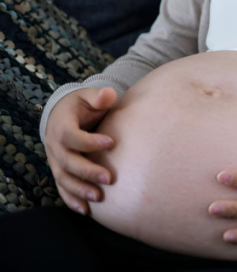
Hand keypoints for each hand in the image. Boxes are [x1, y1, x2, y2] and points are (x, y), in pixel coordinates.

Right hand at [42, 86, 117, 215]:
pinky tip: (86, 210)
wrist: (64, 114)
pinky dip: (72, 200)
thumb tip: (108, 95)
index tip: (112, 143)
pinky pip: (63, 188)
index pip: (71, 137)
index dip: (89, 142)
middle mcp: (55, 146)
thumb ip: (99, 97)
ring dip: (80, 190)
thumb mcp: (89, 96)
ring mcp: (55, 160)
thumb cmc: (82, 105)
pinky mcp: (60, 171)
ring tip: (99, 197)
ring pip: (64, 179)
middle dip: (88, 171)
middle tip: (110, 178)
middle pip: (68, 162)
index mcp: (61, 125)